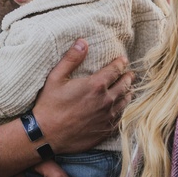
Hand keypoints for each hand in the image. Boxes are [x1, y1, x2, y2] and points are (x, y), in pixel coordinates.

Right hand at [31, 39, 130, 154]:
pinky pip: (120, 118)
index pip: (115, 70)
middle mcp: (106, 101)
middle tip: (130, 74)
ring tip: (129, 90)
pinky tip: (121, 109)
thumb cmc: (49, 105)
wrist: (47, 134)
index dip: (121, 63)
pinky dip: (122, 111)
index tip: (123, 60)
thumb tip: (82, 42)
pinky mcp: (105, 131)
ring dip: (128, 94)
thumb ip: (71, 59)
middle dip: (128, 77)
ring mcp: (107, 117)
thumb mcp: (56, 77)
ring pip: (125, 102)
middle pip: (124, 85)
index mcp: (95, 85)